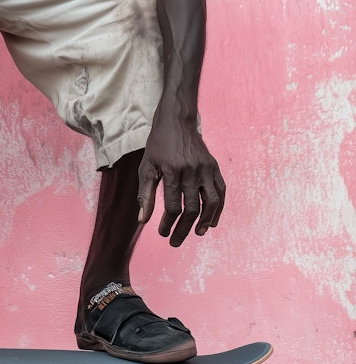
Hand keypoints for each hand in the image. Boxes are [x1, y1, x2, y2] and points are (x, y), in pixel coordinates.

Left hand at [137, 114, 225, 246]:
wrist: (176, 121)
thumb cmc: (158, 145)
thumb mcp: (147, 167)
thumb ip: (146, 194)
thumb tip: (142, 220)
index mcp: (172, 171)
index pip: (173, 206)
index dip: (168, 224)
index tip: (162, 232)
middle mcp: (191, 171)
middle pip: (192, 209)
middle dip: (183, 229)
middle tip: (175, 242)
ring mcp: (206, 169)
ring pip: (210, 203)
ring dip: (205, 222)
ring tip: (197, 233)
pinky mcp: (214, 167)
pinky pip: (221, 191)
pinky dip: (218, 208)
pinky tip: (211, 221)